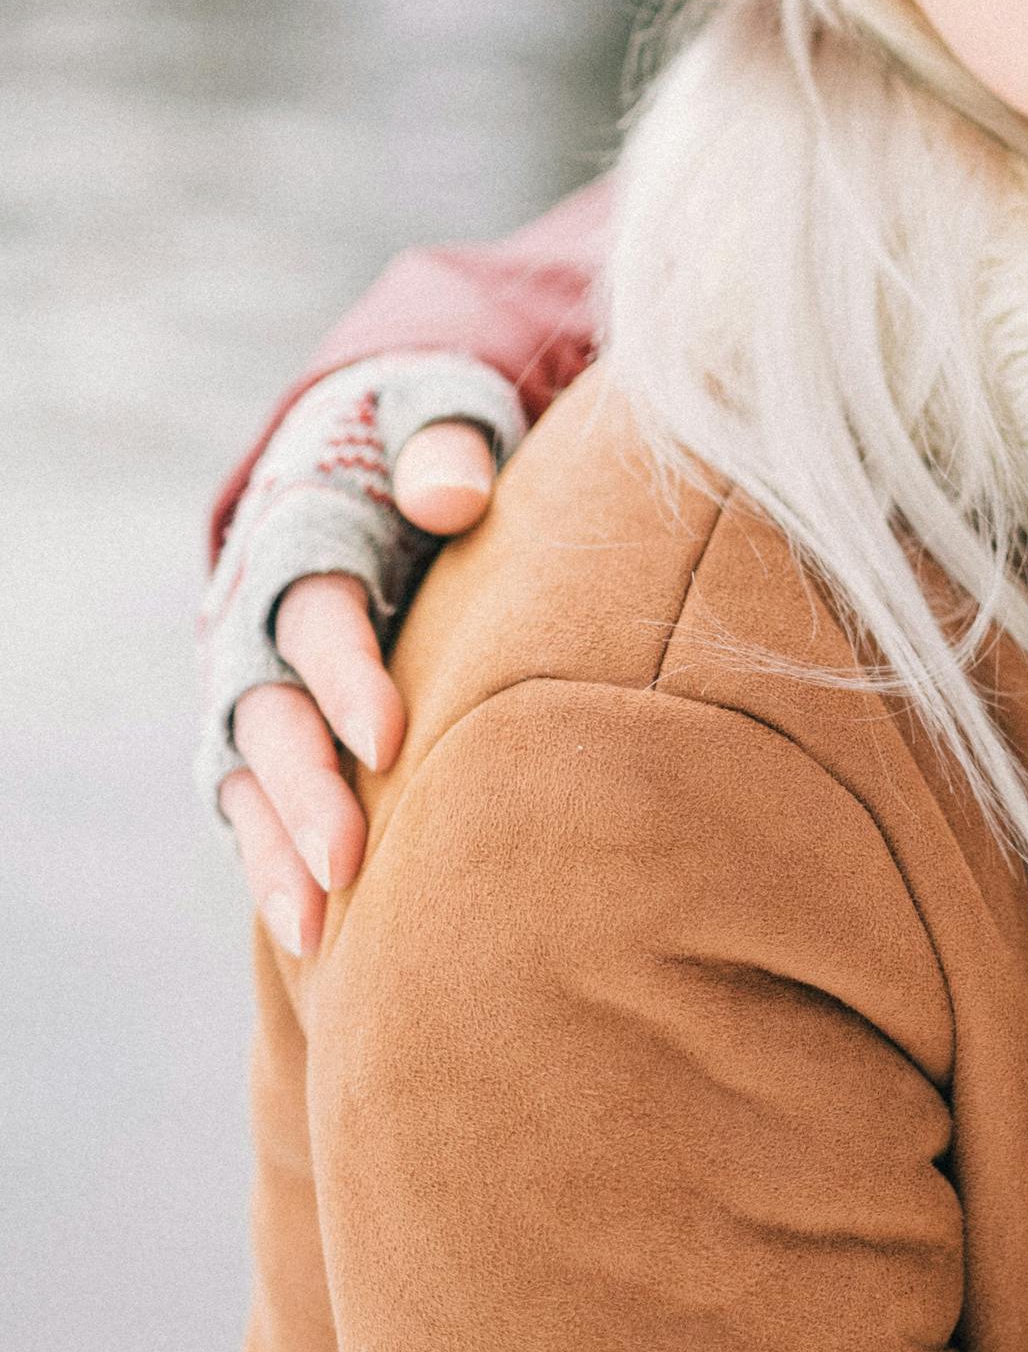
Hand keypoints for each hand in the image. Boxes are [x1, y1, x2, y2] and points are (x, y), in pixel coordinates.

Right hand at [217, 420, 499, 956]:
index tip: (391, 742)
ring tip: (317, 927)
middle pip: (271, 713)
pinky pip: (253, 808)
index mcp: (302, 542)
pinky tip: (308, 934)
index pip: (318, 617)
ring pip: (250, 774)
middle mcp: (259, 624)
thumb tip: (452, 494)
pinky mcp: (260, 737)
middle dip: (305, 789)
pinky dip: (273, 866)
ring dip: (278, 849)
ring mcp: (251, 686)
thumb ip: (444, 449)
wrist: (364, 459)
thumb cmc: (423, 446)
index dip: (346, 677)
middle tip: (349, 861)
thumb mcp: (435, 418)